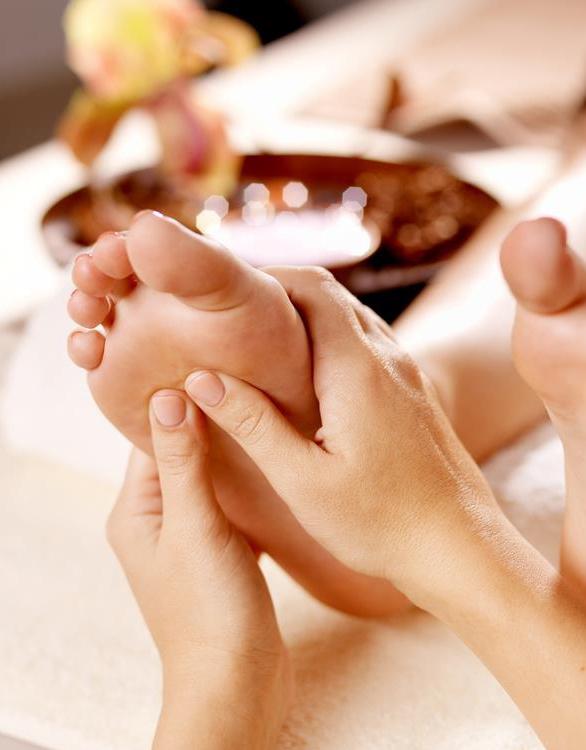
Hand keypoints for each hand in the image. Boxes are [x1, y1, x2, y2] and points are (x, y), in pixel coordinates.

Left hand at [107, 392, 290, 748]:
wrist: (237, 684)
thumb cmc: (210, 610)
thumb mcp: (195, 527)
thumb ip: (183, 462)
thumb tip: (168, 395)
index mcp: (135, 512)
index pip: (150, 438)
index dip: (176, 401)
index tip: (209, 366)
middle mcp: (155, 522)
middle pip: (179, 455)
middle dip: (209, 424)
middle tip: (245, 385)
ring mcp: (187, 540)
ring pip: (208, 480)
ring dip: (230, 455)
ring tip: (262, 419)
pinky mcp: (218, 555)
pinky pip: (228, 506)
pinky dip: (245, 487)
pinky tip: (272, 468)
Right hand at [183, 268, 498, 610]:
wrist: (461, 548)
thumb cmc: (381, 523)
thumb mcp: (304, 481)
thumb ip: (253, 425)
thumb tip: (202, 380)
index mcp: (357, 369)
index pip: (311, 288)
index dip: (266, 278)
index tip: (226, 297)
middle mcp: (387, 358)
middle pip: (330, 295)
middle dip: (280, 294)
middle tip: (234, 320)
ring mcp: (406, 373)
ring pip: (350, 317)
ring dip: (307, 317)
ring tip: (262, 344)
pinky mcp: (413, 393)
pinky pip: (367, 345)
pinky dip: (331, 341)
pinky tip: (307, 379)